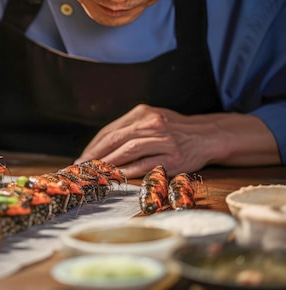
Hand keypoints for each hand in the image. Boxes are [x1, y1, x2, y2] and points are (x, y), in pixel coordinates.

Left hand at [73, 104, 279, 178]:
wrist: (207, 136)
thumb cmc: (174, 130)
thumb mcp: (151, 119)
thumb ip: (128, 129)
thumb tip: (99, 146)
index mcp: (143, 113)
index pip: (111, 130)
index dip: (94, 145)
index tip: (82, 157)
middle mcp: (152, 124)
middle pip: (116, 139)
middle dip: (96, 154)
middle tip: (82, 167)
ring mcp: (163, 140)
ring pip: (128, 150)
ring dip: (109, 162)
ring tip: (96, 172)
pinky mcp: (173, 156)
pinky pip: (145, 164)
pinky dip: (129, 170)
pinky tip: (117, 176)